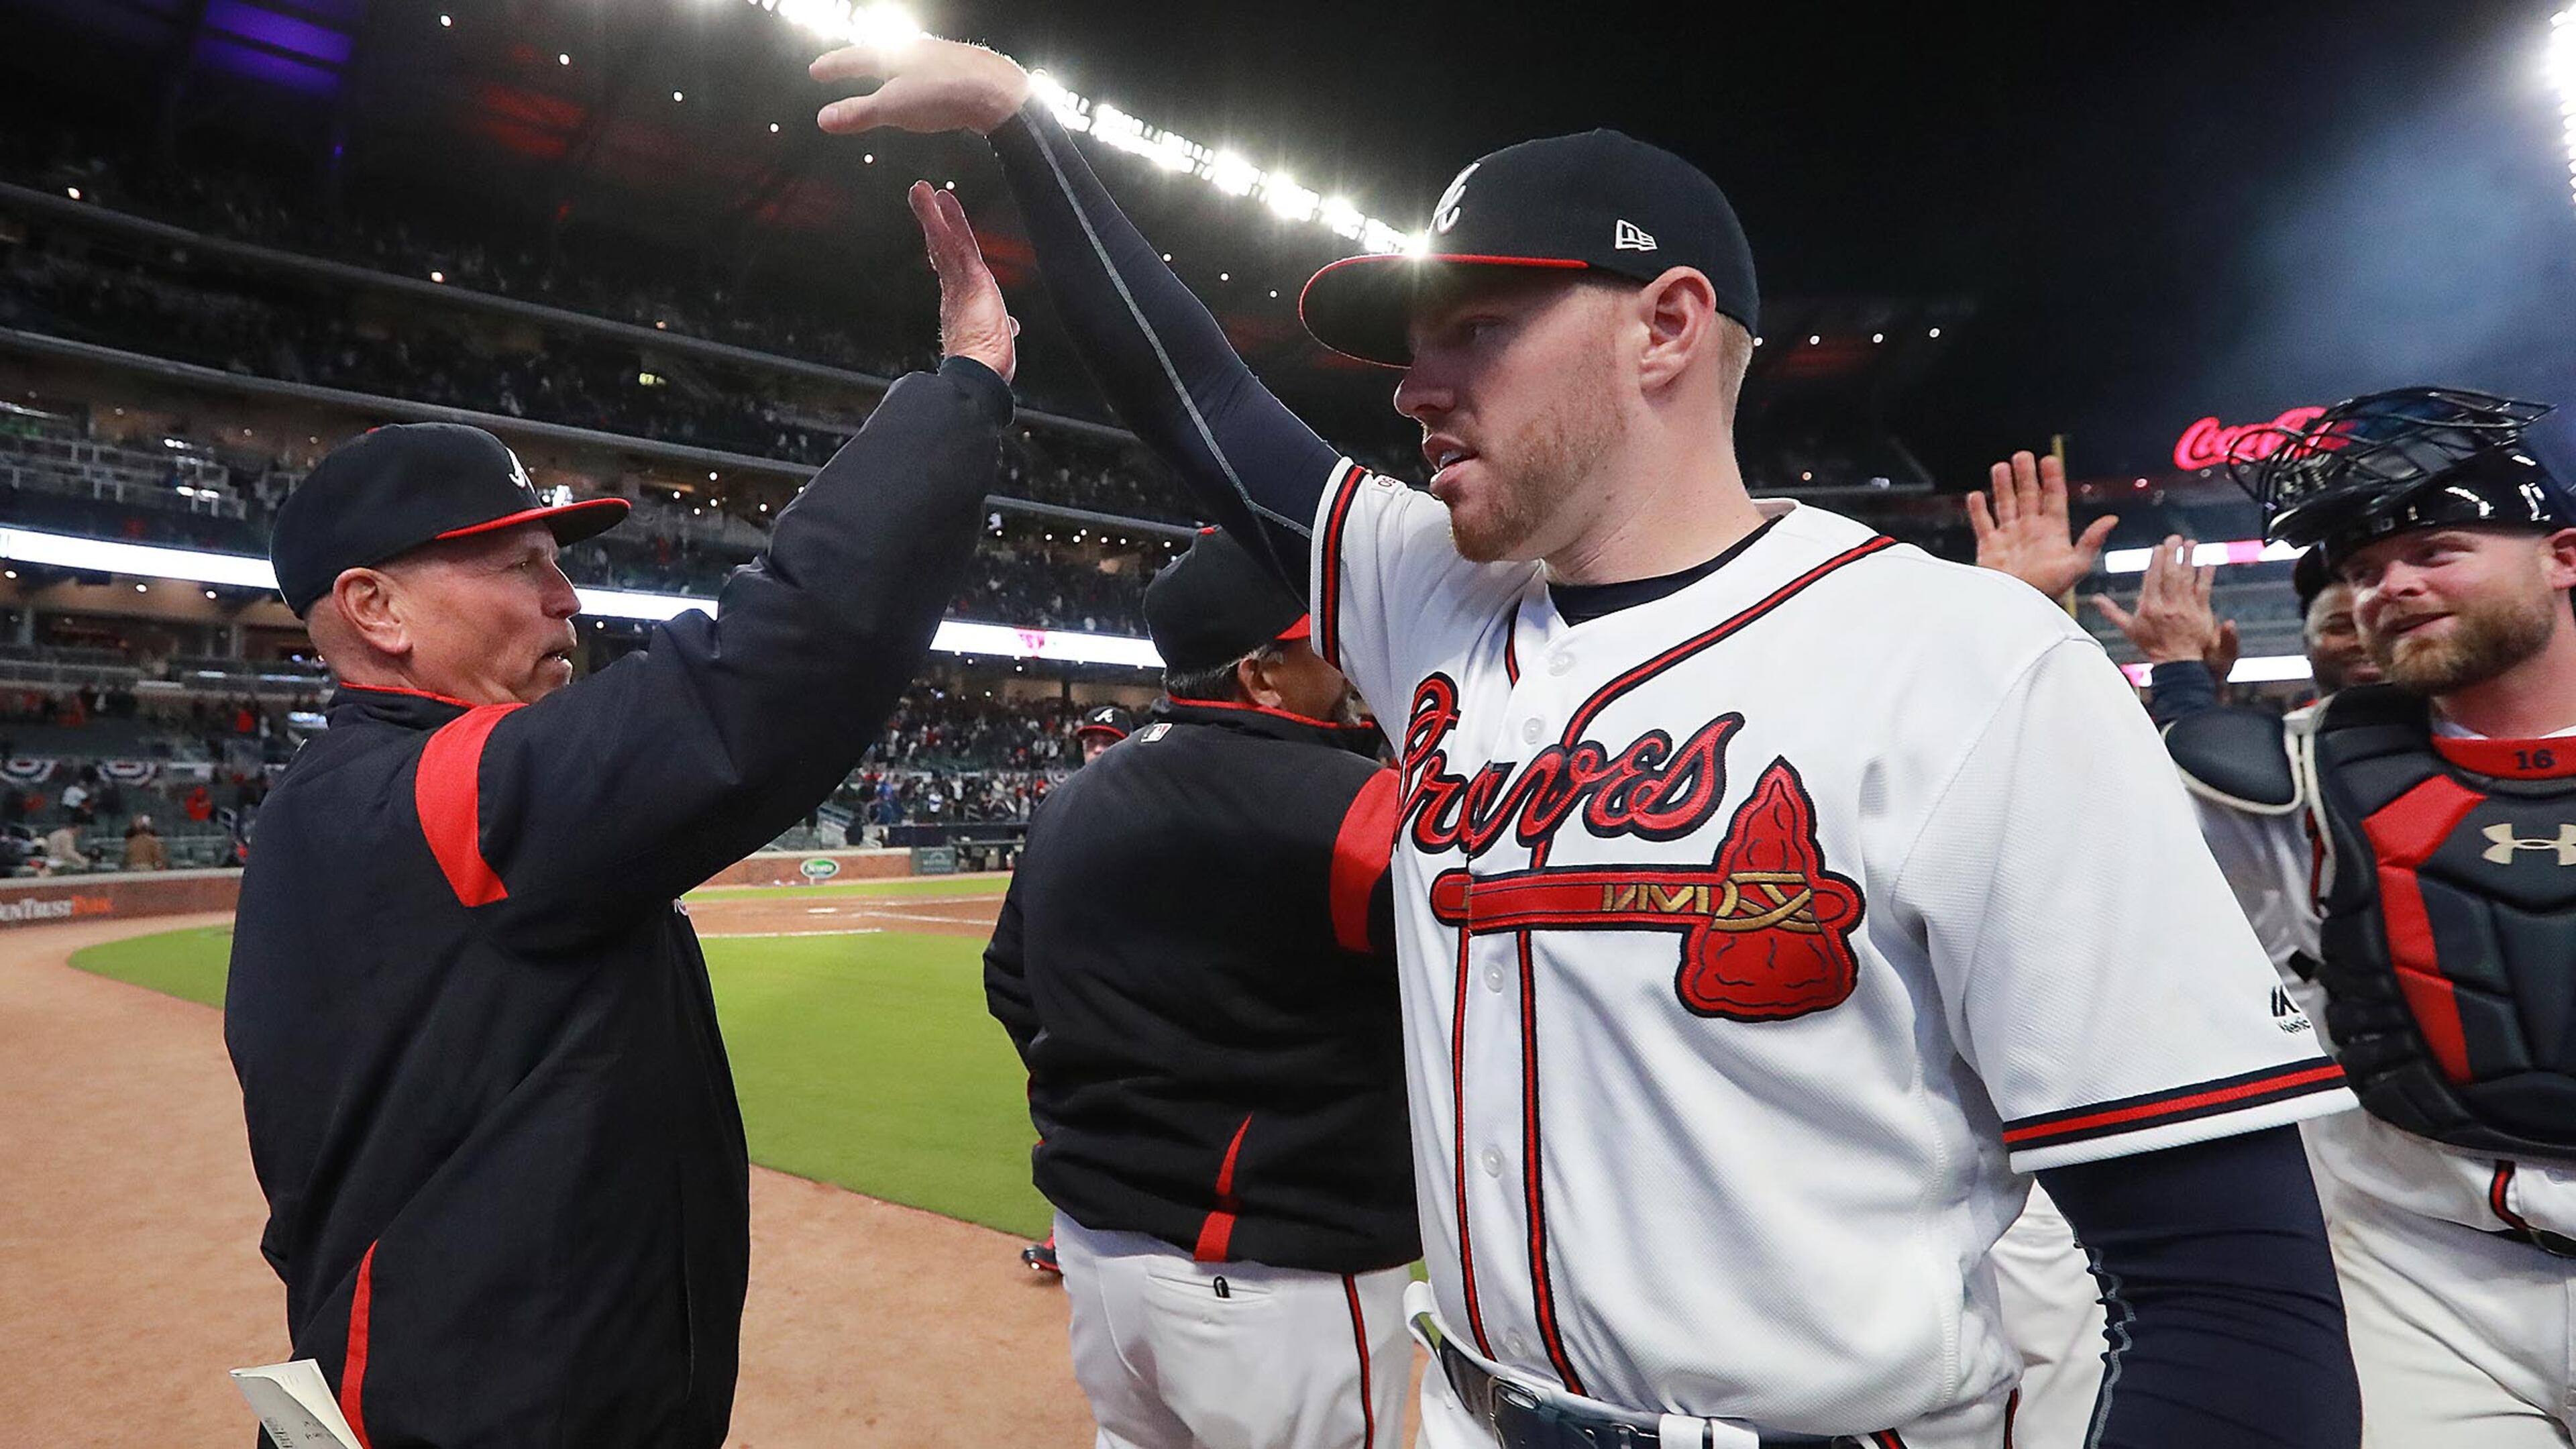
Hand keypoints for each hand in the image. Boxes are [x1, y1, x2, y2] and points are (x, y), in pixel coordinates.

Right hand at [811, 36, 1031, 135]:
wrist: (997, 91)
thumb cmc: (942, 95)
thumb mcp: (893, 108)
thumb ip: (858, 113)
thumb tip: (823, 119)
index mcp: (893, 54)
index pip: (854, 59)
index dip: (834, 67)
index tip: (816, 71)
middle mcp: (916, 50)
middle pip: (880, 55)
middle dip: (860, 63)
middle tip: (844, 67)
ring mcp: (940, 58)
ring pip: (907, 62)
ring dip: (889, 70)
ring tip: (880, 78)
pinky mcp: (961, 71)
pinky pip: (929, 73)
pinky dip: (915, 80)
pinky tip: (923, 89)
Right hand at [909, 182, 1016, 381]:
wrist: (977, 375)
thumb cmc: (986, 367)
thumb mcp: (998, 341)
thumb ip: (1002, 330)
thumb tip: (1011, 326)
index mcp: (962, 306)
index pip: (952, 270)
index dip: (944, 251)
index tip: (938, 237)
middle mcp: (956, 292)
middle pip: (943, 251)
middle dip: (935, 225)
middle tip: (926, 200)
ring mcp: (959, 283)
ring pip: (944, 241)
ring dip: (933, 214)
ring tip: (921, 190)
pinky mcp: (968, 276)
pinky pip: (953, 242)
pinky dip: (941, 220)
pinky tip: (934, 200)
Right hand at [1968, 450, 2116, 598]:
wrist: (2016, 609)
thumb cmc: (2048, 590)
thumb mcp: (2076, 566)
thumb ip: (2091, 542)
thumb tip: (2112, 519)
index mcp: (2052, 532)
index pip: (2053, 498)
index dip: (2051, 479)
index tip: (2048, 460)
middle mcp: (2030, 531)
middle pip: (2028, 496)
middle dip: (2025, 475)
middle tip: (2022, 455)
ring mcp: (2009, 538)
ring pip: (2005, 504)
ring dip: (2003, 486)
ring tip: (2000, 467)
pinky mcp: (1989, 548)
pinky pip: (1982, 524)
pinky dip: (1977, 510)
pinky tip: (1975, 496)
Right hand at [2091, 535, 2237, 671]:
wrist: (2176, 662)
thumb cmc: (2152, 645)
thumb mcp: (2128, 629)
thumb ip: (2112, 612)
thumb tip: (2095, 599)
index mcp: (2148, 607)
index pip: (2152, 578)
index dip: (2156, 561)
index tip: (2158, 547)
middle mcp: (2166, 606)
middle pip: (2170, 574)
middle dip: (2172, 553)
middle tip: (2175, 538)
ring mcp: (2185, 608)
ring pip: (2187, 578)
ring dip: (2190, 558)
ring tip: (2191, 543)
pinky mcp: (2200, 611)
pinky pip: (2203, 588)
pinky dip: (2206, 574)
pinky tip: (2207, 561)